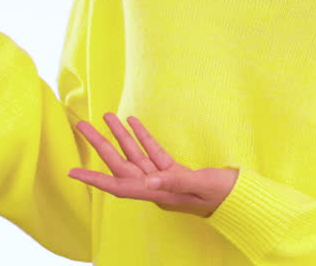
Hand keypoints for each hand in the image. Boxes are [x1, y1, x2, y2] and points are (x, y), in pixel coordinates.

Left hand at [67, 113, 239, 218]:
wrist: (243, 199)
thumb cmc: (224, 195)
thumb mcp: (201, 186)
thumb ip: (175, 182)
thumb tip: (148, 180)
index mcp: (158, 194)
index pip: (119, 186)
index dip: (94, 180)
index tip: (72, 173)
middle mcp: (156, 187)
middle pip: (121, 165)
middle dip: (101, 146)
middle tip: (82, 126)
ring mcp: (165, 179)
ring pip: (136, 156)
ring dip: (120, 137)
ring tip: (105, 116)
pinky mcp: (176, 171)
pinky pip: (154, 153)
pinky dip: (143, 137)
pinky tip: (133, 122)